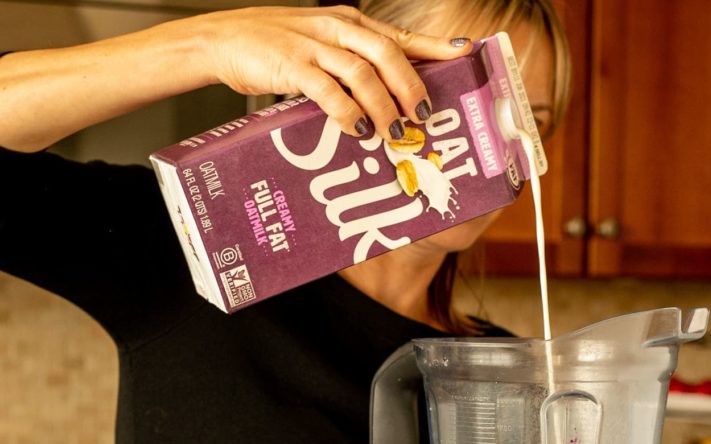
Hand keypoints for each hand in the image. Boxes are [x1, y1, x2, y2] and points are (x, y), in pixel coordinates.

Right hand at [204, 5, 470, 138]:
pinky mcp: (291, 66)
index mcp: (349, 24)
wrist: (224, 40)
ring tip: (394, 131)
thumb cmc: (276, 49)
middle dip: (410, 86)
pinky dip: (346, 110)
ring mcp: (314, 46)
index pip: (400, 37)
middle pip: (387, 53)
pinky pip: (327, 89)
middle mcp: (337, 29)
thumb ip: (351, 70)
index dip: (434, 48)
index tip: (465, 57)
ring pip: (361, 72)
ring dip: (382, 104)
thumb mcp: (321, 50)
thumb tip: (386, 106)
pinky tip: (357, 129)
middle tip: (423, 116)